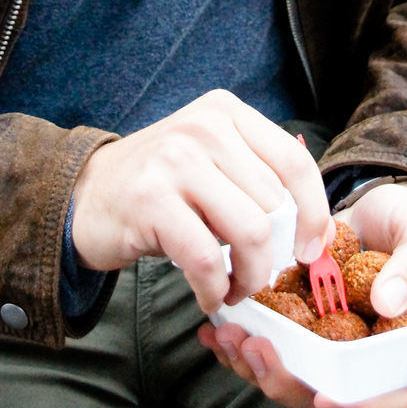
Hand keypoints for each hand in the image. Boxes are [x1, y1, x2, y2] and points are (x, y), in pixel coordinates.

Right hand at [70, 90, 331, 313]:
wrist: (86, 196)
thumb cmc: (162, 187)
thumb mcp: (213, 160)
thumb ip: (260, 178)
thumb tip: (320, 228)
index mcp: (226, 112)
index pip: (294, 163)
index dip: (314, 213)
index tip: (310, 249)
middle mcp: (203, 128)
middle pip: (273, 205)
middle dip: (272, 253)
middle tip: (253, 274)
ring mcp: (175, 160)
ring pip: (249, 232)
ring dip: (249, 276)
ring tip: (235, 288)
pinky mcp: (150, 200)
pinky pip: (205, 259)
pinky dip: (215, 289)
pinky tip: (210, 295)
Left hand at [197, 180, 406, 407]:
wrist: (375, 207)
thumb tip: (388, 303)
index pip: (395, 397)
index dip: (359, 407)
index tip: (324, 398)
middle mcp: (366, 360)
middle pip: (329, 394)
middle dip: (286, 381)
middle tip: (256, 349)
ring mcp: (329, 348)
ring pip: (292, 377)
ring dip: (255, 365)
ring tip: (227, 335)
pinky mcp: (299, 331)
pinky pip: (271, 349)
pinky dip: (241, 345)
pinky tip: (214, 329)